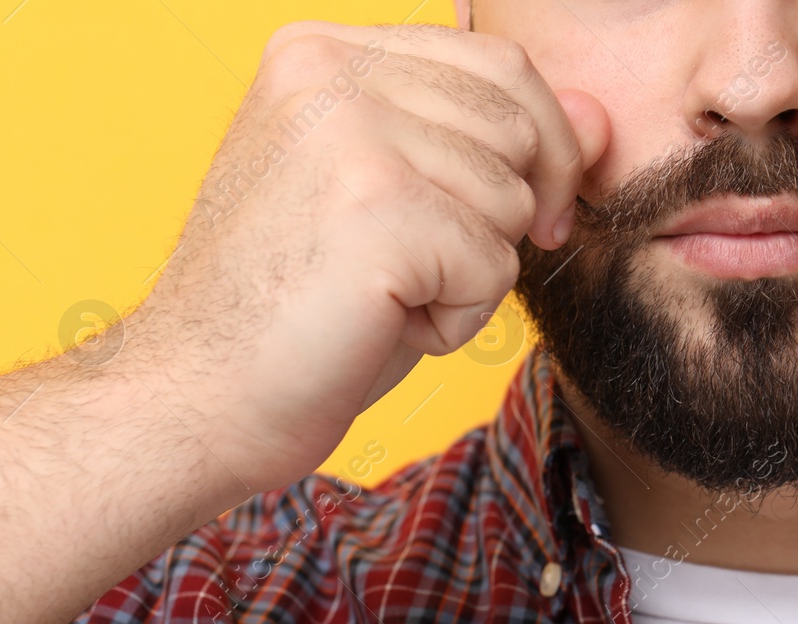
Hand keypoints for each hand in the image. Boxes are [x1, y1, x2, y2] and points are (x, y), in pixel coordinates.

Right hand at [131, 21, 609, 491]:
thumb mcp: (397, 202)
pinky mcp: (377, 208)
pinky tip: (381, 325)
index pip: (499, 65)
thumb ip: (488, 144)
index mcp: (322, 51)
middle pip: (520, 125)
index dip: (538, 150)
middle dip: (506, 216)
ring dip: (471, 272)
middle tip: (427, 271)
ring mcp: (351, 133)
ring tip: (383, 296)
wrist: (194, 398)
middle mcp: (330, 69)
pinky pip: (495, 265)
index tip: (523, 217)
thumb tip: (603, 118)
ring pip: (513, 198)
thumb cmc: (296, 309)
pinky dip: (457, 320)